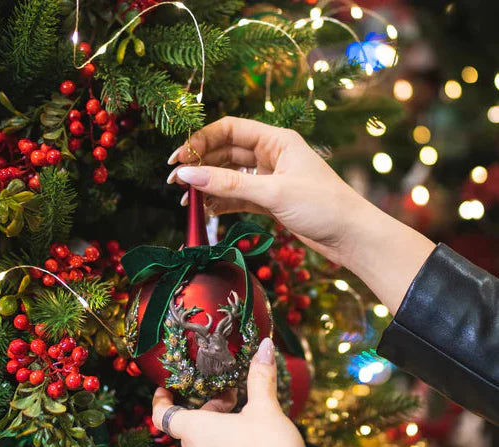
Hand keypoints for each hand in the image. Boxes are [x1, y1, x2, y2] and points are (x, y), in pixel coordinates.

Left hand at [152, 338, 315, 446]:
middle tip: (234, 402)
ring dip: (218, 438)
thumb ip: (260, 376)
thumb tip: (265, 346)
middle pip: (191, 430)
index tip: (165, 390)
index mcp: (198, 432)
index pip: (164, 415)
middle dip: (208, 413)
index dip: (161, 401)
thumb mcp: (266, 408)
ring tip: (247, 430)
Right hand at [166, 116, 367, 265]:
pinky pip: (237, 197)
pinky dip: (221, 203)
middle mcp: (270, 155)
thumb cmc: (322, 206)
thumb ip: (229, 184)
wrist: (351, 236)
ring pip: (229, 176)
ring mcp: (269, 178)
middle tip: (174, 182)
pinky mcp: (269, 200)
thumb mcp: (273, 192)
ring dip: (207, 186)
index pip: (229, 130)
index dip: (200, 141)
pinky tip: (204, 211)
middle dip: (200, 165)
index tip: (178, 159)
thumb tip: (188, 174)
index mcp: (276, 140)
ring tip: (184, 201)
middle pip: (225, 153)